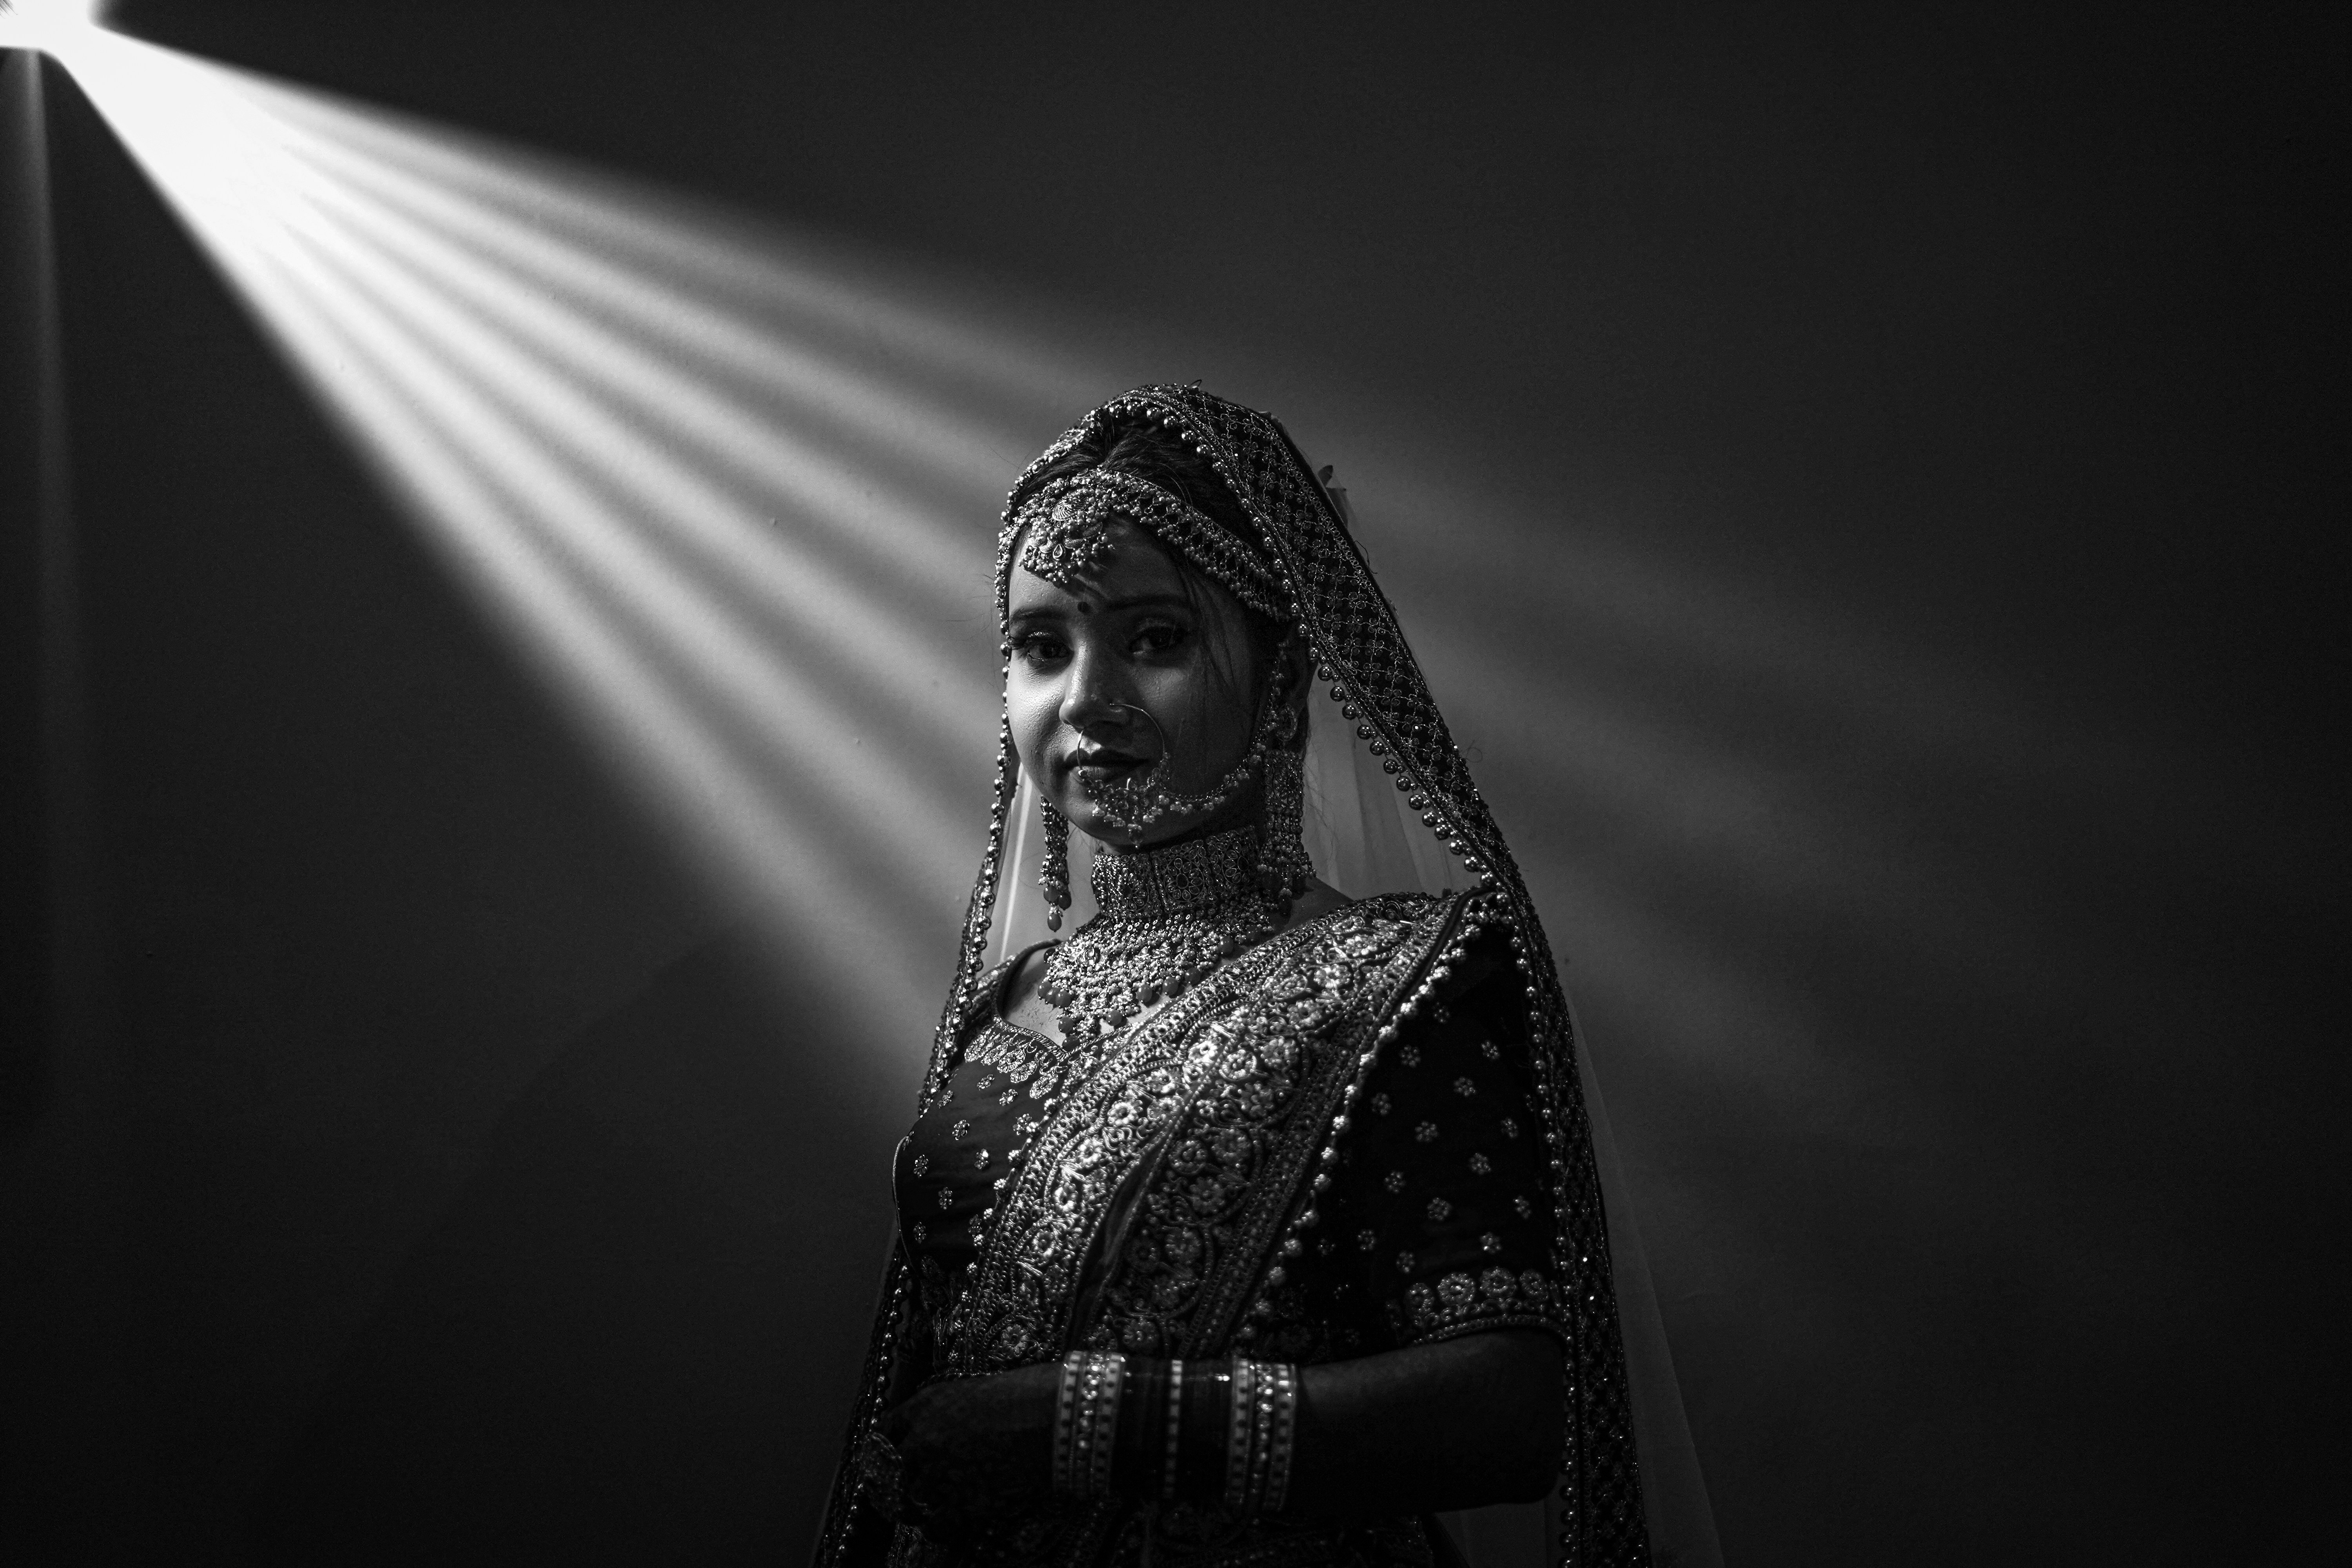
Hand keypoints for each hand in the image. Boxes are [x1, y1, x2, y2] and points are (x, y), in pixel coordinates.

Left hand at [878, 1361, 1060, 1542]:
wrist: (1050, 1415)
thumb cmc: (1025, 1392)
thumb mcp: (975, 1387)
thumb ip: (950, 1409)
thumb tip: (949, 1428)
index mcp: (925, 1405)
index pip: (889, 1428)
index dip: (889, 1444)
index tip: (891, 1454)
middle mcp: (923, 1439)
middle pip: (895, 1466)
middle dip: (900, 1477)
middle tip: (904, 1487)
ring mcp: (938, 1473)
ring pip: (913, 1496)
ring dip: (921, 1501)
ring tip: (930, 1505)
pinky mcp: (960, 1503)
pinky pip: (934, 1526)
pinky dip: (936, 1528)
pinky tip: (940, 1526)